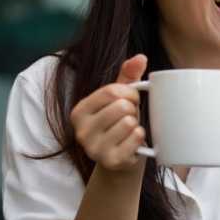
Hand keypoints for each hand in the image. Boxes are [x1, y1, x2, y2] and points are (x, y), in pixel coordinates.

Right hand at [70, 54, 147, 171]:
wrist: (120, 160)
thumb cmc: (118, 124)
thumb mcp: (119, 98)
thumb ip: (127, 76)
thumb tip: (140, 58)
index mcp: (79, 112)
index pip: (111, 91)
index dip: (130, 93)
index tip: (131, 100)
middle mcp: (81, 131)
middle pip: (121, 107)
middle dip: (133, 110)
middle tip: (129, 118)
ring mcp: (94, 148)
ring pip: (129, 122)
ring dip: (136, 125)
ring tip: (128, 131)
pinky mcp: (111, 161)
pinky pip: (135, 138)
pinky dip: (140, 138)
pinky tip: (133, 143)